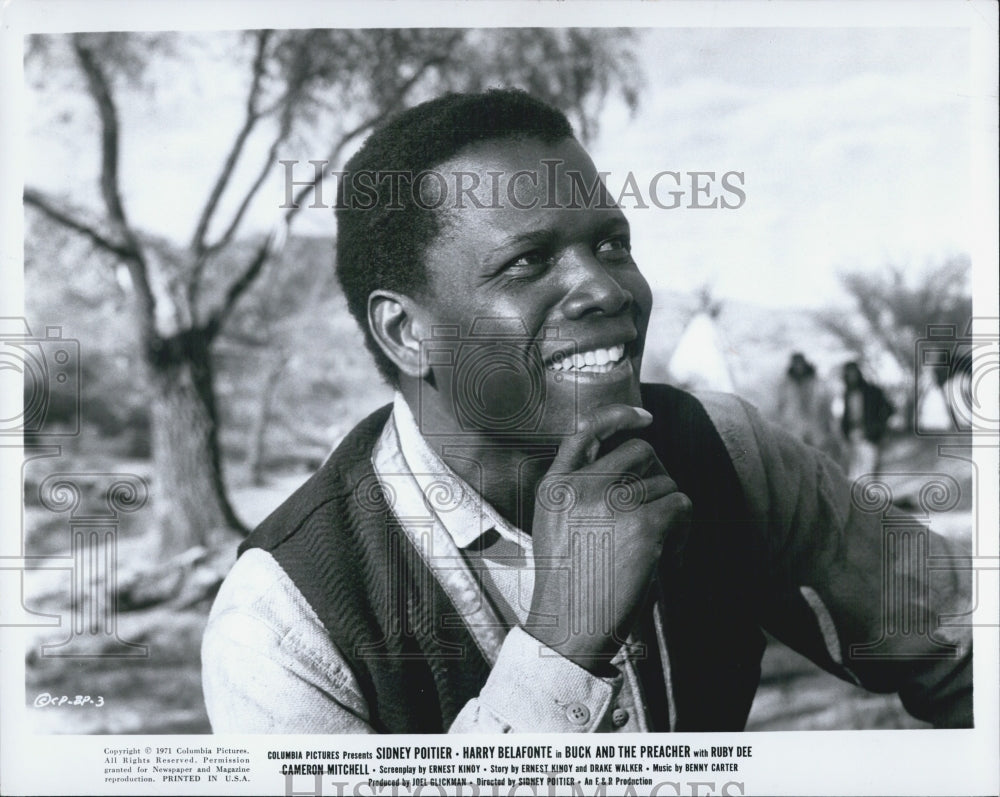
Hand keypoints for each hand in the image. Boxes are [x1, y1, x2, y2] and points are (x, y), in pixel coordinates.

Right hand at [525, 404, 690, 671]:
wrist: (570, 628)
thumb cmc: (569, 584)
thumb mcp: (555, 526)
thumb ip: (577, 490)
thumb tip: (632, 463)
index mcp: (555, 485)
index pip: (585, 431)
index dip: (619, 416)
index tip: (645, 417)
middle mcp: (581, 486)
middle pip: (641, 451)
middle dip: (656, 477)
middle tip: (655, 513)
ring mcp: (612, 503)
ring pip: (666, 482)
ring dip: (670, 511)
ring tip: (654, 547)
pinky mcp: (644, 525)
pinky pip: (682, 505)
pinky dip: (685, 529)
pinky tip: (668, 555)